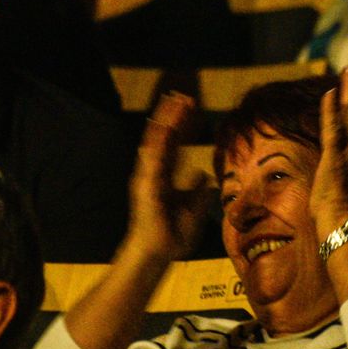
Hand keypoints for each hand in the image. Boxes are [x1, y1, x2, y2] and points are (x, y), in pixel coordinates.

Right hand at [123, 92, 212, 261]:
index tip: (191, 107)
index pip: (174, 144)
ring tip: (174, 101)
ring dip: (165, 121)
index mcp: (165, 176)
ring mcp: (148, 176)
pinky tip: (164, 124)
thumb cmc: (172, 235)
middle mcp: (154, 172)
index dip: (182, 125)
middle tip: (184, 95)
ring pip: (156, 141)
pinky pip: (152, 158)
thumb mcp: (193, 208)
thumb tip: (202, 174)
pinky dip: (157, 141)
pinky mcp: (145, 184)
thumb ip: (197, 190)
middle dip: (173, 115)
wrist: (157, 253)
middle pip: (164, 137)